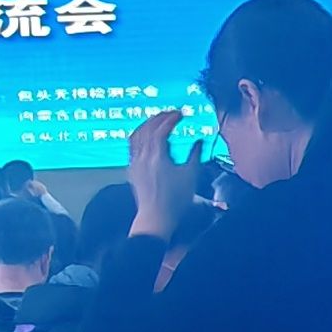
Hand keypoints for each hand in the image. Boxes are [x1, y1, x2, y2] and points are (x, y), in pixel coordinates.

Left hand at [122, 109, 202, 236]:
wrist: (156, 218)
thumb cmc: (175, 200)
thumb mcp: (191, 176)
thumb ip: (195, 155)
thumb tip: (199, 140)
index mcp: (158, 157)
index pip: (162, 129)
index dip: (172, 118)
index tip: (181, 114)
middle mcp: (143, 157)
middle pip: (148, 128)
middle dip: (160, 117)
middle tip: (171, 113)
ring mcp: (135, 162)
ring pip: (137, 134)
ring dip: (148, 123)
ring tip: (158, 119)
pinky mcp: (132, 169)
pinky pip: (132, 145)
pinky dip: (139, 134)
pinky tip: (146, 134)